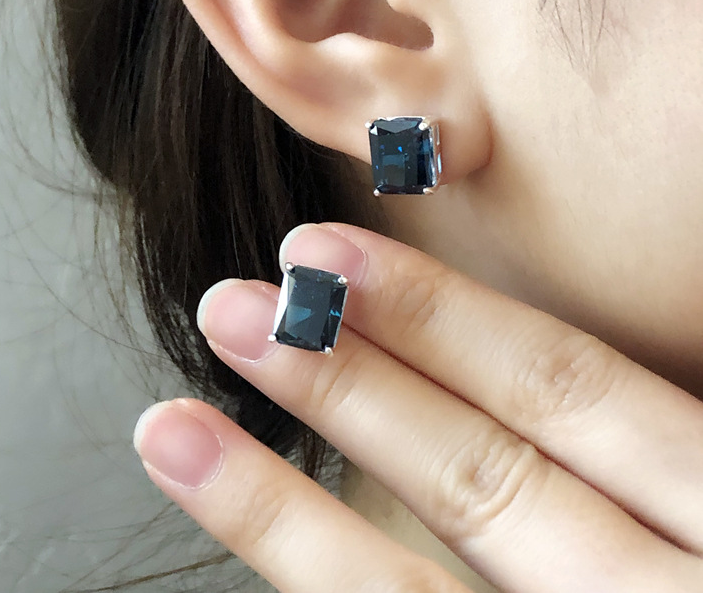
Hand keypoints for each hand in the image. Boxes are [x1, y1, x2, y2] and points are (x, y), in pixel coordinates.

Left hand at [133, 223, 702, 591]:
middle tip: (229, 307)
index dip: (437, 314)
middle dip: (341, 384)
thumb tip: (540, 390)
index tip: (326, 255)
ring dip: (280, 510)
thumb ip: (643, 453)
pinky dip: (328, 592)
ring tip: (171, 429)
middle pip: (478, 475)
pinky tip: (256, 547)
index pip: (562, 390)